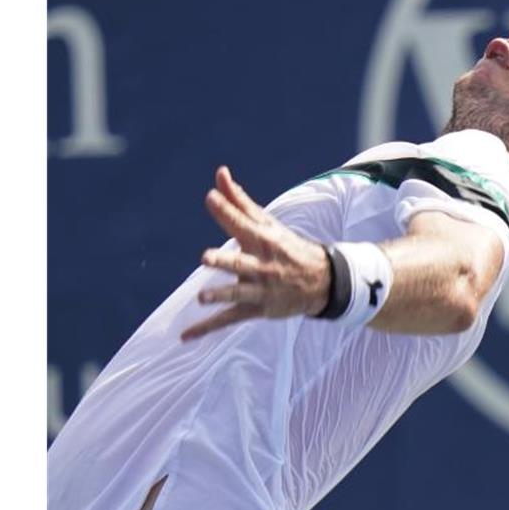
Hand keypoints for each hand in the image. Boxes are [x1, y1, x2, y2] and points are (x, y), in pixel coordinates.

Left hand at [181, 166, 330, 340]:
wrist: (322, 282)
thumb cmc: (286, 248)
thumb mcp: (268, 224)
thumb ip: (240, 201)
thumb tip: (220, 174)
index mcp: (264, 240)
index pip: (243, 224)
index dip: (227, 212)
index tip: (210, 197)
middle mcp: (262, 265)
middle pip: (241, 262)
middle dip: (226, 261)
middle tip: (207, 258)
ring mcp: (260, 289)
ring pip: (238, 293)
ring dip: (222, 295)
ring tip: (203, 297)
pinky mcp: (257, 309)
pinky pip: (229, 319)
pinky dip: (207, 328)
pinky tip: (186, 335)